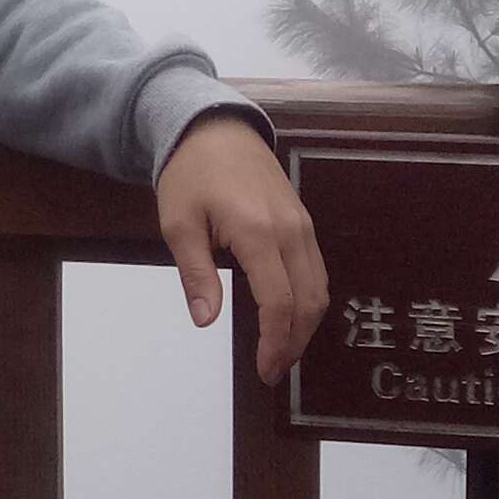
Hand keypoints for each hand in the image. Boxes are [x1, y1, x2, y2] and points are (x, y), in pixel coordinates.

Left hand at [155, 115, 328, 386]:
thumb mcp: (179, 224)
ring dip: (306, 325)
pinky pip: (317, 269)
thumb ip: (195, 274)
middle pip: (308, 302)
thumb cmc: (191, 175)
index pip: (279, 302)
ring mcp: (303, 225)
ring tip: (282, 351)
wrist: (214, 129)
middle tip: (273, 370)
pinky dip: (310, 299)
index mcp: (258, 233)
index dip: (275, 342)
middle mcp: (291, 231)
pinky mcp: (304, 221)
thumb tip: (206, 320)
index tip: (264, 369)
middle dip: (295, 343)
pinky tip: (290, 316)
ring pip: (320, 287)